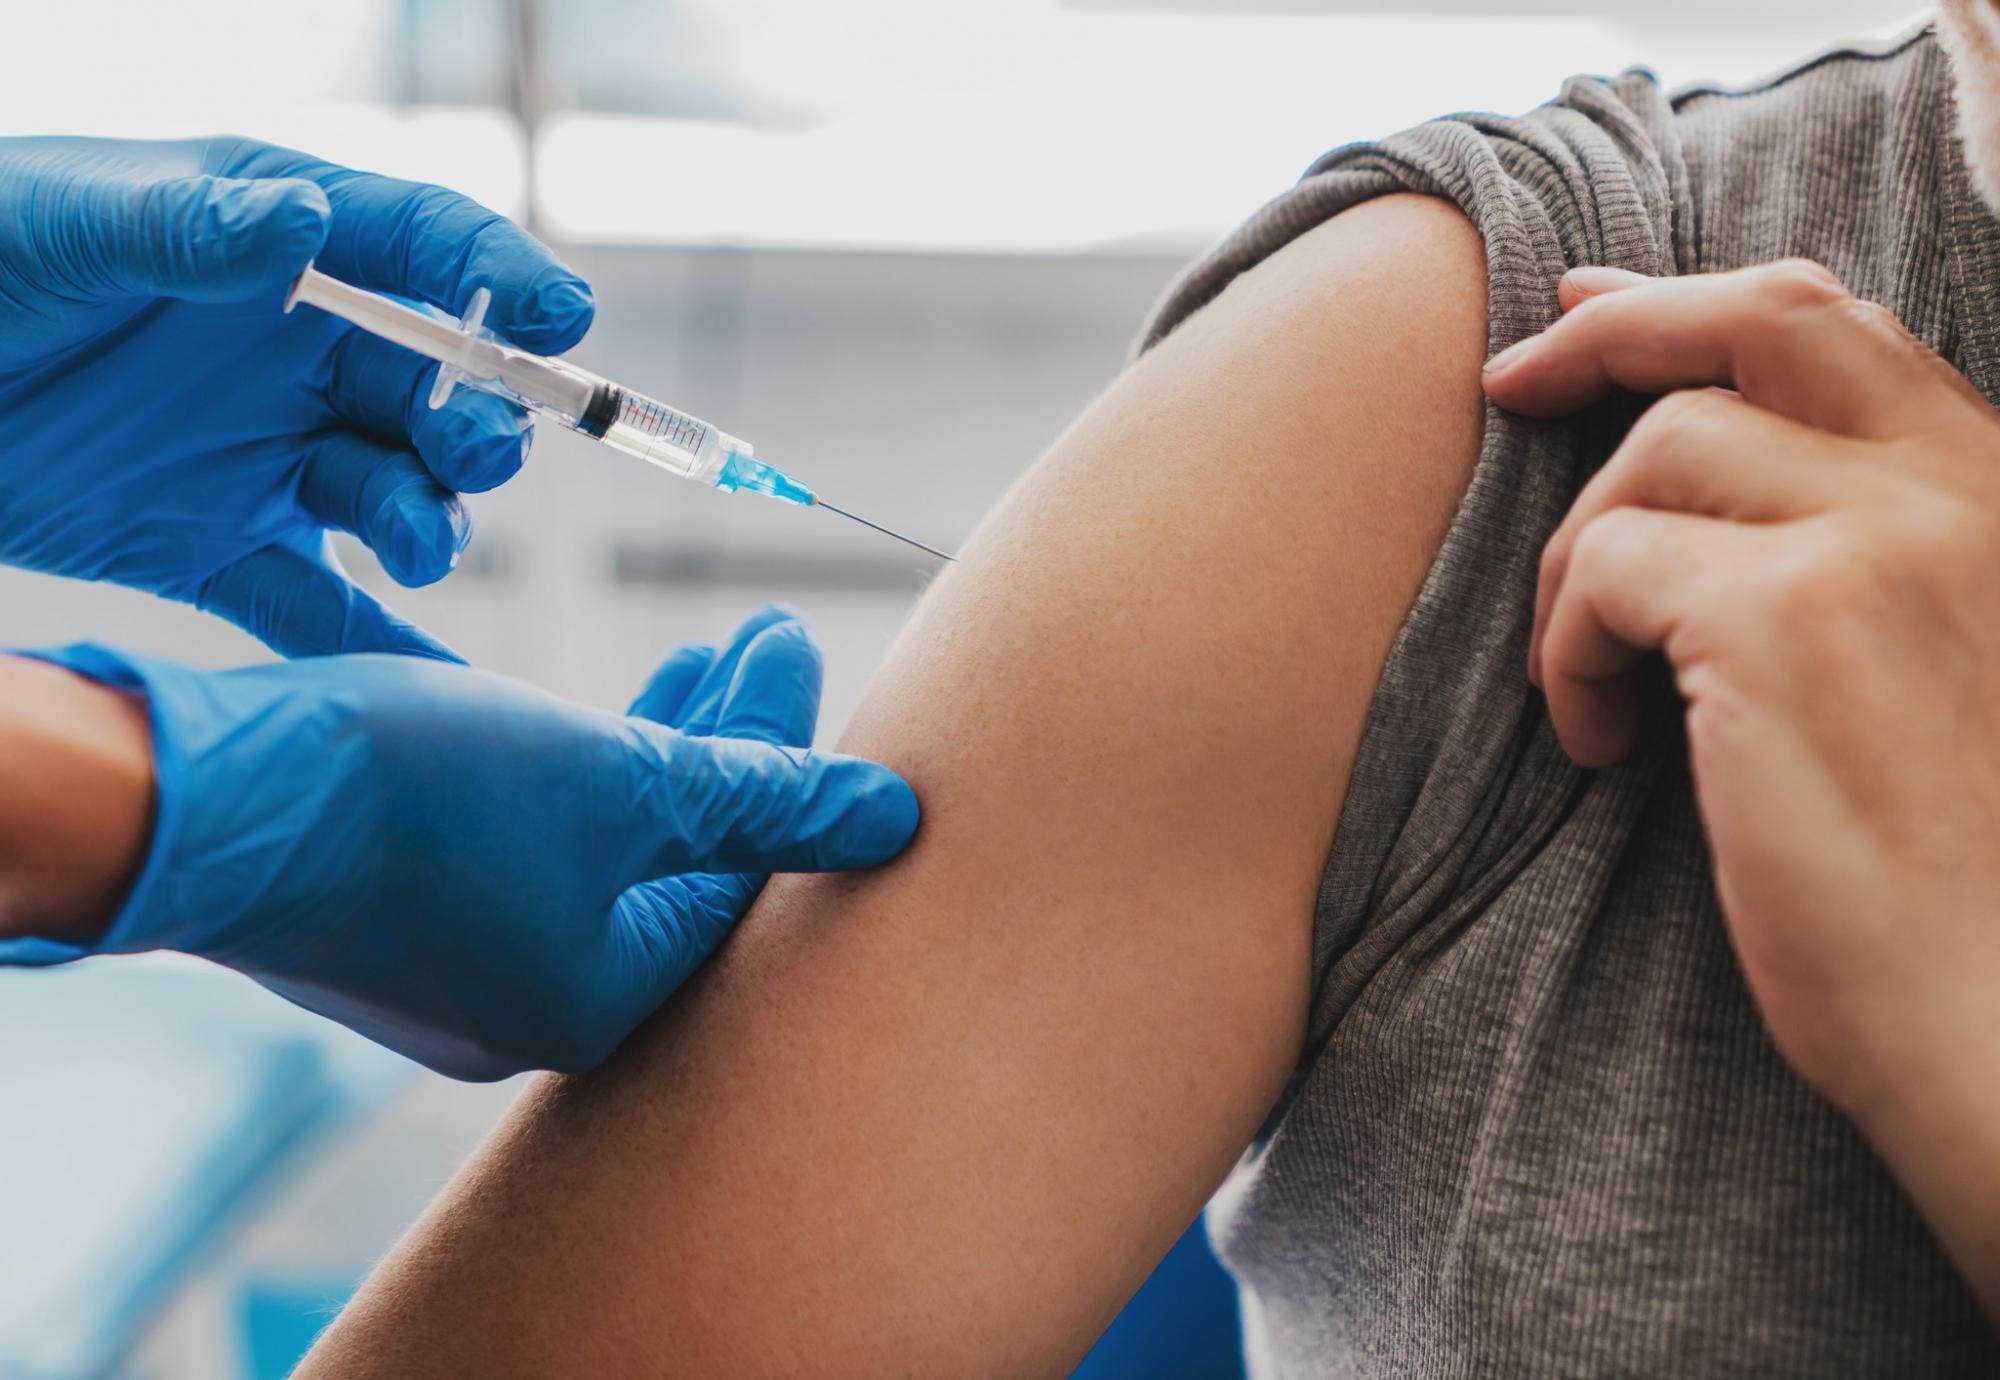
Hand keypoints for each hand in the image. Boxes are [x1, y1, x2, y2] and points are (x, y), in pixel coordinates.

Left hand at [0, 135, 595, 658]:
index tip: (561, 322)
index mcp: (279, 249)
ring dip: (432, 522)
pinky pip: (322, 608)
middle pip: (435, 391)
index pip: (422, 249)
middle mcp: (297, 355)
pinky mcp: (221, 548)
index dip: (503, 280)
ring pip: (396, 498)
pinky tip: (434, 697)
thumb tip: (306, 222)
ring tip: (416, 544)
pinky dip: (381, 651)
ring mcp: (266, 457)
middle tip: (470, 452)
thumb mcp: (66, 224)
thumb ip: (186, 226)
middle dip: (477, 424)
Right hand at [0, 606, 918, 1078]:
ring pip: (608, 848)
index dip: (787, 755)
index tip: (796, 644)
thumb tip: (898, 818)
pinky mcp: (413, 920)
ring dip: (665, 747)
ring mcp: (470, 971)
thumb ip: (764, 800)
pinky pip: (539, 846)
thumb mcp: (619, 782)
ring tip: (714, 654)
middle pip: (682, 862)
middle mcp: (542, 1007)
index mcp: (606, 1001)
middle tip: (773, 638)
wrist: (199, 798)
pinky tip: (609, 714)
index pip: (742, 876)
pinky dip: (587, 773)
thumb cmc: (418, 795)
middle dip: (735, 742)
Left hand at [1483, 261, 1999, 1315]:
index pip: (1834, 324)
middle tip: (1506, 383)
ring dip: (1577, 564)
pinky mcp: (1785, 621)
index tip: (1588, 306)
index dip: (1694, 299)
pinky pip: (1605, 571)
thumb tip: (1694, 478)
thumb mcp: (1935, 669)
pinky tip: (1594, 746)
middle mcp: (1951, 488)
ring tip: (1587, 688)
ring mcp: (1875, 540)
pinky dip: (1564, 650)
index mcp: (1991, 493)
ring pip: (1653, 458)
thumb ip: (1854, 556)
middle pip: (1750, 321)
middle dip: (1608, 329)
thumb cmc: (1952, 880)